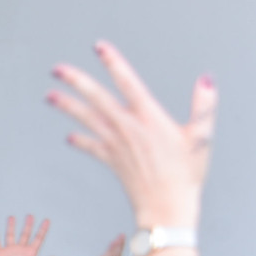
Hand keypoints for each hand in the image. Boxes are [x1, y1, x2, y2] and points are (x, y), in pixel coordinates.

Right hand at [0, 214, 57, 255]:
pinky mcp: (0, 254)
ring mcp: (10, 251)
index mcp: (30, 253)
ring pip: (11, 235)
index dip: (42, 229)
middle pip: (25, 234)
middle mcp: (20, 250)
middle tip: (30, 216)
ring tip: (11, 217)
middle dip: (28, 225)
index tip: (47, 220)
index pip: (38, 238)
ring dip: (11, 227)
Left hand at [48, 41, 216, 231]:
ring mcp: (116, 145)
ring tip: (50, 96)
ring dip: (67, 106)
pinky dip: (80, 140)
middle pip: (96, 98)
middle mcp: (127, 128)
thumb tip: (206, 80)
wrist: (166, 208)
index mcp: (148, 118)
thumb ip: (204, 106)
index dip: (113, 62)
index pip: (127, 82)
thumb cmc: (186, 175)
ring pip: (86, 119)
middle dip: (76, 81)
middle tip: (56, 69)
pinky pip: (91, 147)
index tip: (99, 47)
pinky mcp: (112, 161)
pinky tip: (69, 136)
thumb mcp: (202, 137)